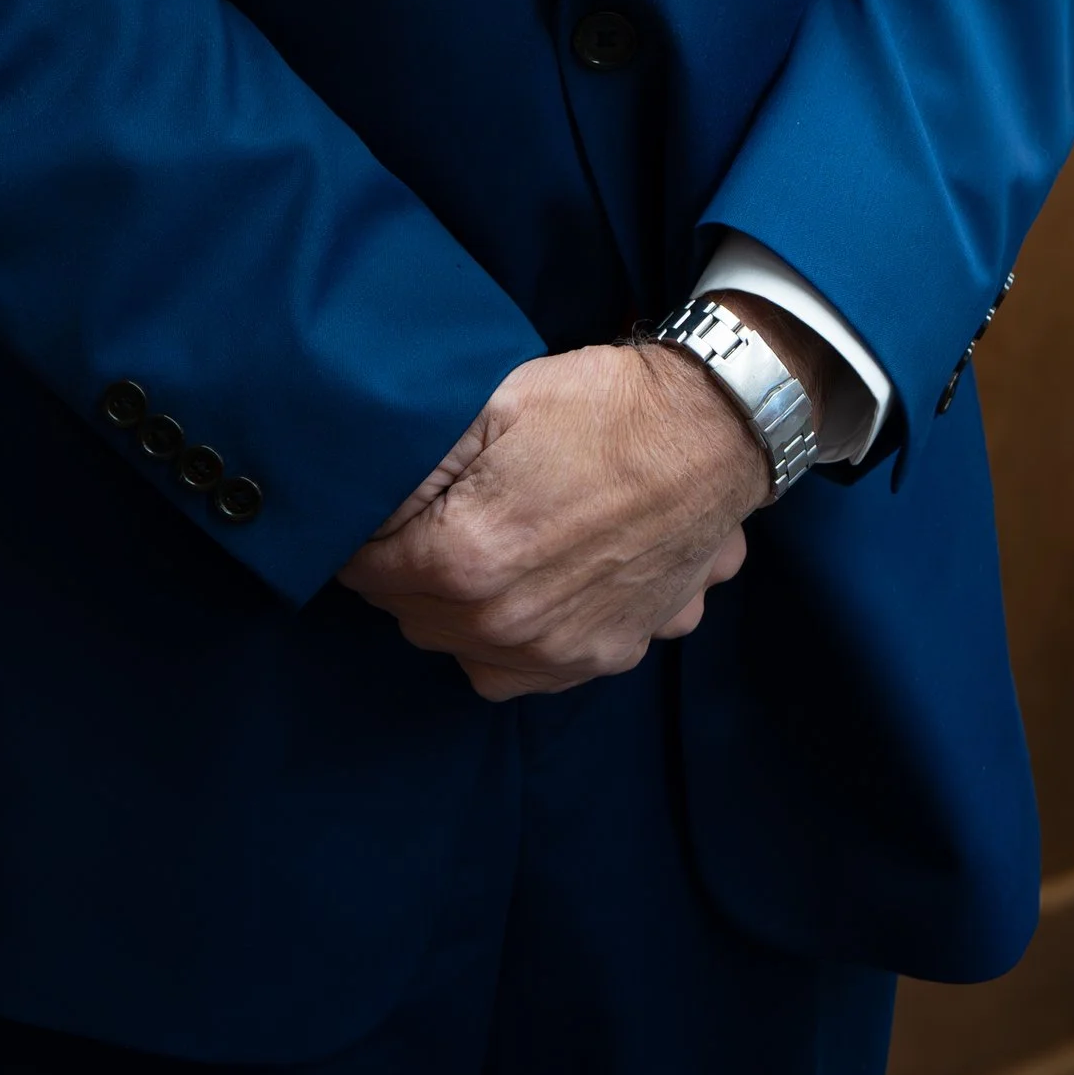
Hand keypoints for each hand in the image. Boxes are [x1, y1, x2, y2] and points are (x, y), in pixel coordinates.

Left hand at [338, 337, 771, 700]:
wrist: (715, 430)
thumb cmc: (601, 407)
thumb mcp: (492, 404)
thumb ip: (416, 460)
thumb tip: (358, 489)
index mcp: (466, 559)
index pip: (366, 569)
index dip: (364, 533)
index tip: (374, 510)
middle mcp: (507, 625)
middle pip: (412, 616)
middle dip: (408, 574)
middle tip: (430, 522)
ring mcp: (561, 650)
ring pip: (468, 650)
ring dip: (460, 613)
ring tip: (483, 554)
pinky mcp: (606, 655)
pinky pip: (530, 670)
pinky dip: (520, 638)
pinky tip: (535, 586)